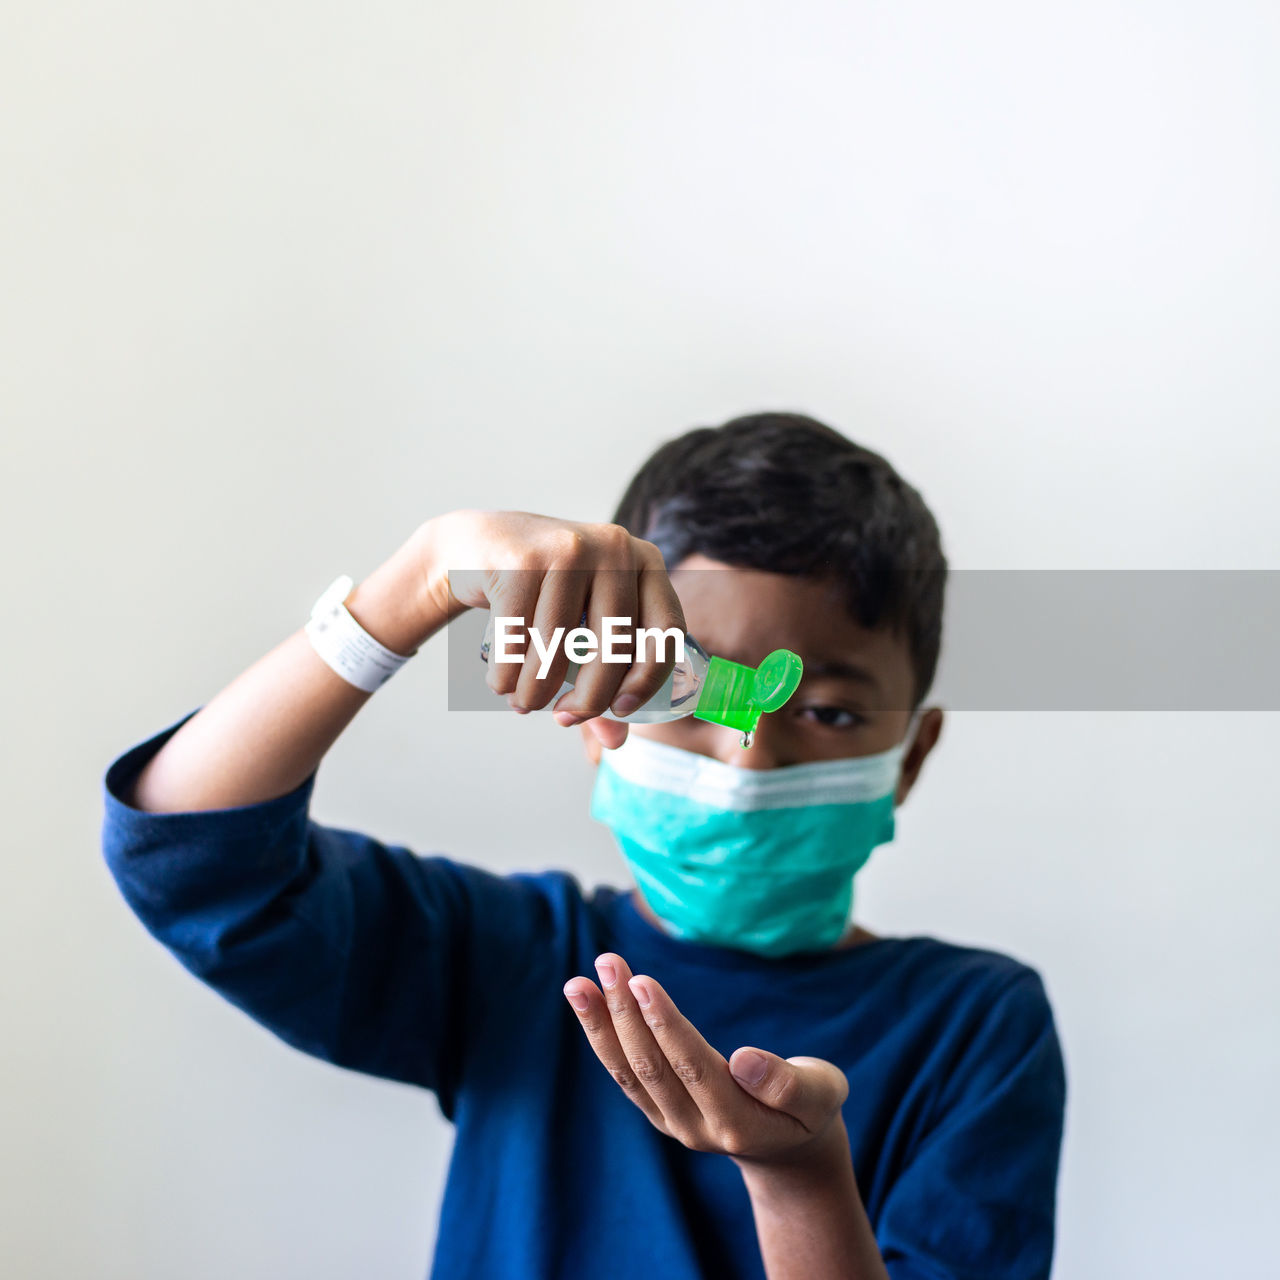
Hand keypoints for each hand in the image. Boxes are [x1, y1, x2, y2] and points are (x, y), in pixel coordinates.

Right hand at [417, 510, 685, 747]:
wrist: (481, 544)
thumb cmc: (544, 594)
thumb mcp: (582, 628)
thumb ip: (602, 680)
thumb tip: (616, 741)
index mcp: (645, 562)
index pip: (666, 630)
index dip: (647, 678)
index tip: (621, 712)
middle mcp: (615, 548)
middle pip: (613, 646)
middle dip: (587, 699)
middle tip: (563, 718)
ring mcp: (569, 547)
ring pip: (559, 646)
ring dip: (537, 691)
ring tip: (524, 703)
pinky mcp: (523, 559)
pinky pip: (517, 637)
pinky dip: (507, 673)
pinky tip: (501, 683)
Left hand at [563, 950, 851, 1172]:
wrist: (788, 1151)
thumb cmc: (810, 1109)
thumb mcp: (820, 1096)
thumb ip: (787, 1084)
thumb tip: (744, 1059)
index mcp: (738, 1123)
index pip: (693, 1068)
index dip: (665, 1025)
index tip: (641, 981)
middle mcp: (695, 1128)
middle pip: (651, 1068)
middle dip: (625, 1014)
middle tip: (606, 962)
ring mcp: (672, 1123)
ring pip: (628, 1073)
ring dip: (600, 1025)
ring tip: (576, 983)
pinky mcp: (659, 1112)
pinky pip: (624, 1074)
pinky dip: (603, 1037)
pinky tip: (587, 1002)